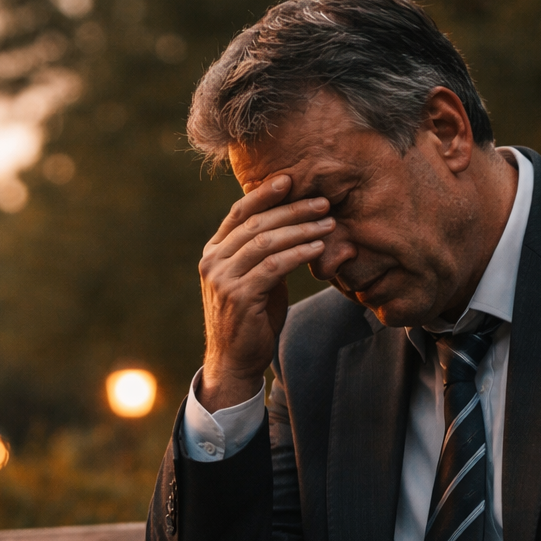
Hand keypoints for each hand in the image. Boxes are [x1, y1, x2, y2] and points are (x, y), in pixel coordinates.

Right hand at [198, 175, 333, 410]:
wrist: (235, 361)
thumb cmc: (251, 319)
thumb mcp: (255, 279)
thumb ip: (264, 254)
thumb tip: (293, 225)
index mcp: (213, 253)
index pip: (238, 214)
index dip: (263, 194)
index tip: (289, 179)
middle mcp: (212, 262)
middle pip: (256, 225)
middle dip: (292, 210)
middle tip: (322, 202)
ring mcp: (223, 279)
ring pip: (265, 242)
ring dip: (301, 229)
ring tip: (328, 223)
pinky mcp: (239, 297)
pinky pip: (274, 266)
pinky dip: (298, 253)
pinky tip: (318, 247)